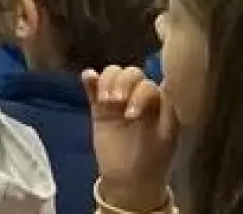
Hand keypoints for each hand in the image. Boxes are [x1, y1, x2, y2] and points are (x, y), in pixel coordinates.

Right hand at [84, 66, 177, 212]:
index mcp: (158, 104)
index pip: (150, 82)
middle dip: (122, 83)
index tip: (132, 114)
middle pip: (130, 73)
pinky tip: (88, 78)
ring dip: (107, 81)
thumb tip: (167, 80)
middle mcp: (138, 97)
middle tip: (116, 103)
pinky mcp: (99, 107)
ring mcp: (118, 100)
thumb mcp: (165, 135)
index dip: (140, 92)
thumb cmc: (152, 160)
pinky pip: (93, 85)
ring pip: (111, 74)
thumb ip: (165, 108)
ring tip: (106, 101)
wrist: (129, 181)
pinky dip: (90, 78)